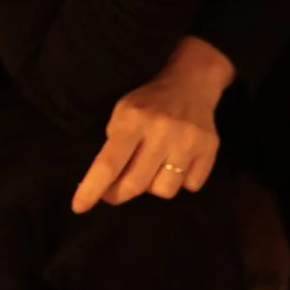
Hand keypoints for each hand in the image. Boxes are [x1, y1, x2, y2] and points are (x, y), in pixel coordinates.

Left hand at [72, 38, 236, 212]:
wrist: (191, 83)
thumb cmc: (150, 102)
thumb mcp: (123, 113)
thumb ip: (115, 146)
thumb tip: (106, 185)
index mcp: (133, 119)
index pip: (109, 163)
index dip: (93, 188)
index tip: (80, 207)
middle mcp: (161, 131)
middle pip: (136, 183)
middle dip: (119, 194)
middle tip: (113, 192)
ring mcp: (188, 141)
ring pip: (165, 190)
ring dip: (154, 185)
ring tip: (154, 167)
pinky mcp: (209, 149)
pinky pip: (190, 186)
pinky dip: (181, 180)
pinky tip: (178, 161)